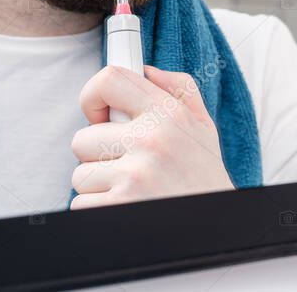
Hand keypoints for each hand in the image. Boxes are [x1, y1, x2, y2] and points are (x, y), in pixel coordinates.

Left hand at [69, 64, 233, 208]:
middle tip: (127, 165)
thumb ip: (180, 91)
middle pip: (83, 137)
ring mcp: (134, 175)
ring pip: (79, 175)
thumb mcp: (203, 128)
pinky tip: (125, 206)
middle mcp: (151, 139)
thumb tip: (147, 71)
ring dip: (99, 186)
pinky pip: (80, 204)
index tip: (98, 115)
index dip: (92, 96)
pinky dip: (97, 209)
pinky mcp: (119, 205)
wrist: (217, 226)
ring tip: (132, 189)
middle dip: (98, 155)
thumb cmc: (205, 178)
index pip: (110, 79)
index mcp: (169, 114)